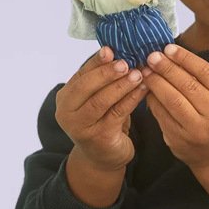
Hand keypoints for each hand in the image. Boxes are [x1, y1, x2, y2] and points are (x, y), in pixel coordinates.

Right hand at [55, 47, 143, 170]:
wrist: (102, 159)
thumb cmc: (101, 123)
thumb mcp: (96, 100)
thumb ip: (101, 80)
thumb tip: (118, 52)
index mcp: (65, 98)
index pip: (81, 75)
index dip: (96, 62)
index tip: (111, 49)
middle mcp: (67, 113)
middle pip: (87, 87)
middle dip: (107, 73)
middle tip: (126, 62)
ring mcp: (81, 127)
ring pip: (102, 101)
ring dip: (122, 85)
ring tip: (139, 73)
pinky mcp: (99, 137)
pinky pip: (117, 113)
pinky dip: (131, 99)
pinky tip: (143, 89)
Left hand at [140, 44, 208, 170]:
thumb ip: (204, 80)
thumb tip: (174, 56)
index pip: (206, 73)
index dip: (185, 58)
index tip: (169, 48)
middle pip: (187, 85)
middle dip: (167, 68)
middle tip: (152, 56)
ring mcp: (196, 131)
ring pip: (172, 100)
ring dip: (156, 83)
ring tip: (147, 71)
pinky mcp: (179, 141)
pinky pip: (162, 115)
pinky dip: (153, 100)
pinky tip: (148, 90)